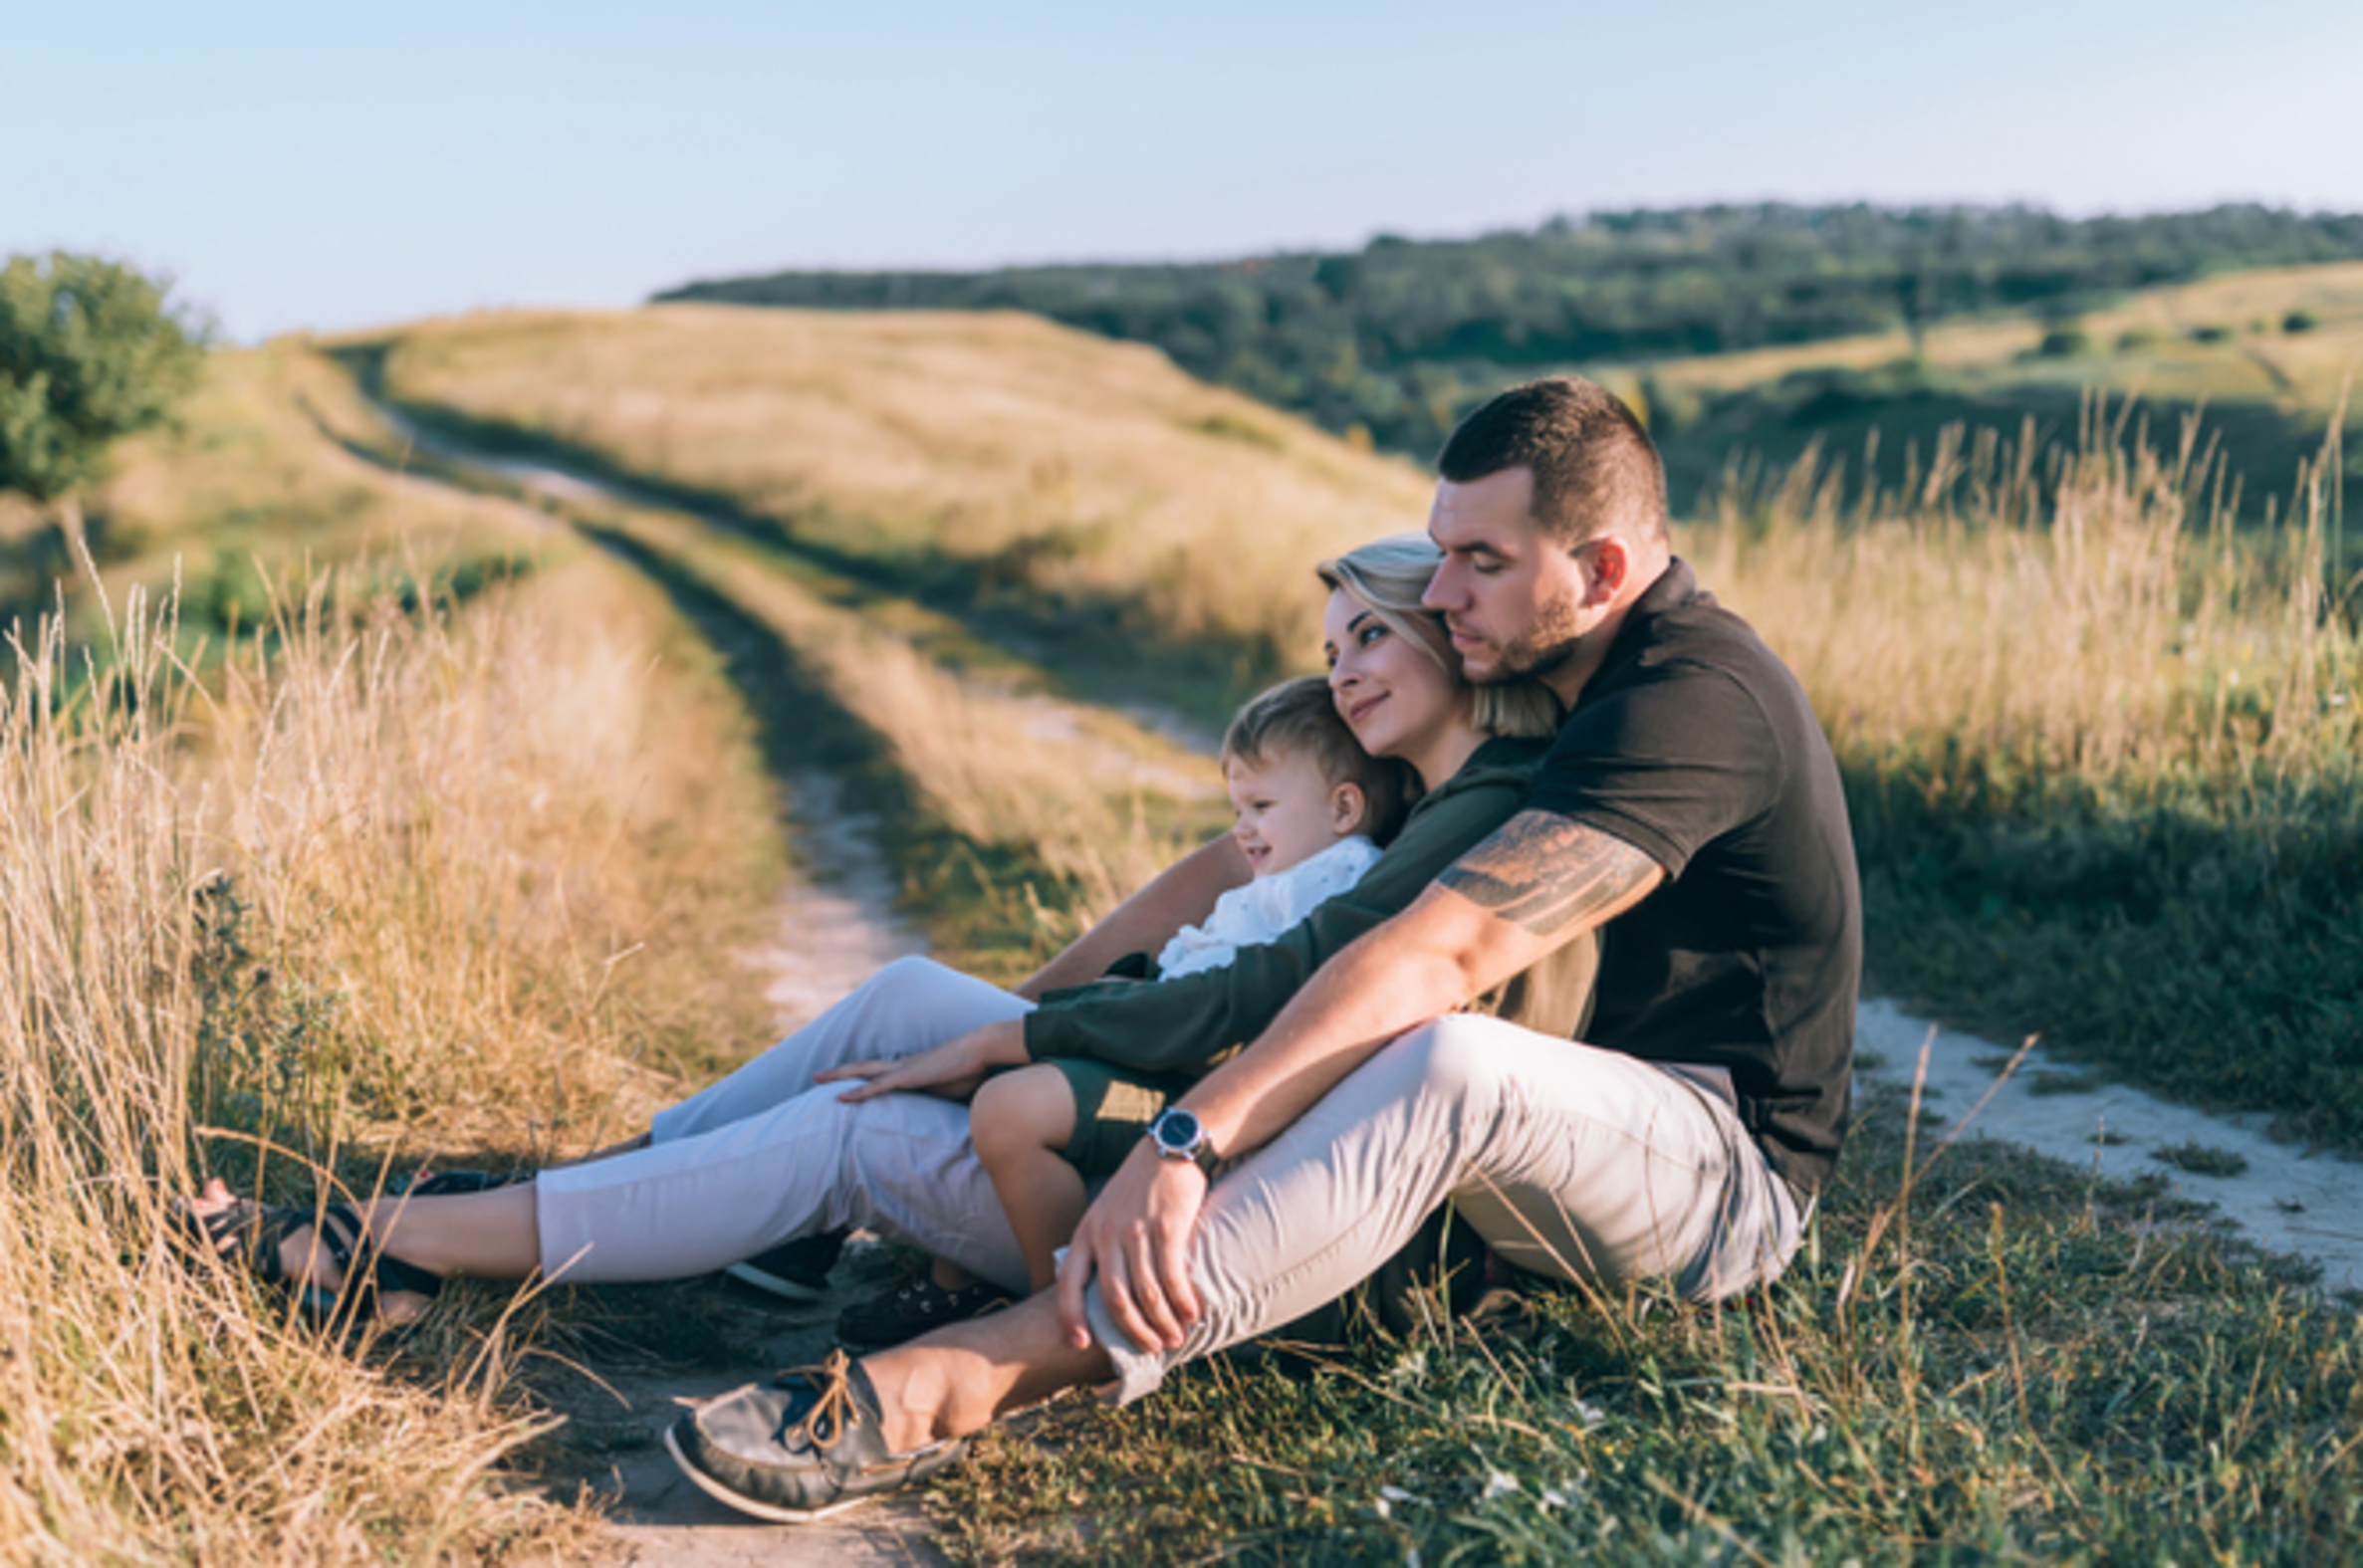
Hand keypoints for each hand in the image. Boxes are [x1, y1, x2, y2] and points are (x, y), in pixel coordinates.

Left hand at [815, 1019, 1026, 1103]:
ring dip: (838, 1076)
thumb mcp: (954, 1088)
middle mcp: (903, 1065)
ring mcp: (903, 1070)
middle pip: (863, 1067)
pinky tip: (840, 1097)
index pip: (880, 1071)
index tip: (845, 1080)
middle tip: (816, 1075)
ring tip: (816, 1078)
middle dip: (839, 1071)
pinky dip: (857, 1093)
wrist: (981, 1050)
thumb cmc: (973, 1069)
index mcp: (913, 1068)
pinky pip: (876, 1087)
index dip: (861, 1075)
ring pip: (862, 1072)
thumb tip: (948, 1111)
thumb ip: (943, 1098)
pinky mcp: (908, 1078)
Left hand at [1056, 1140, 1206, 1353]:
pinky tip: (1192, 1313)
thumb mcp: (1105, 1211)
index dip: (1071, 1317)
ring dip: (1163, 1322)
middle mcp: (1106, 1234)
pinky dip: (1182, 1301)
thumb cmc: (1138, 1185)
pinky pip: (1172, 1276)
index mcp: (1086, 1232)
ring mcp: (1136, 1230)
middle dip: (1133, 1331)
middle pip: (1114, 1299)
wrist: (1169, 1148)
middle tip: (1150, 1348)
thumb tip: (1105, 1293)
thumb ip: (1101, 1246)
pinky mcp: (1167, 1227)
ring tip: (1175, 1337)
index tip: (1081, 1344)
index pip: (1068, 1283)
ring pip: (1146, 1294)